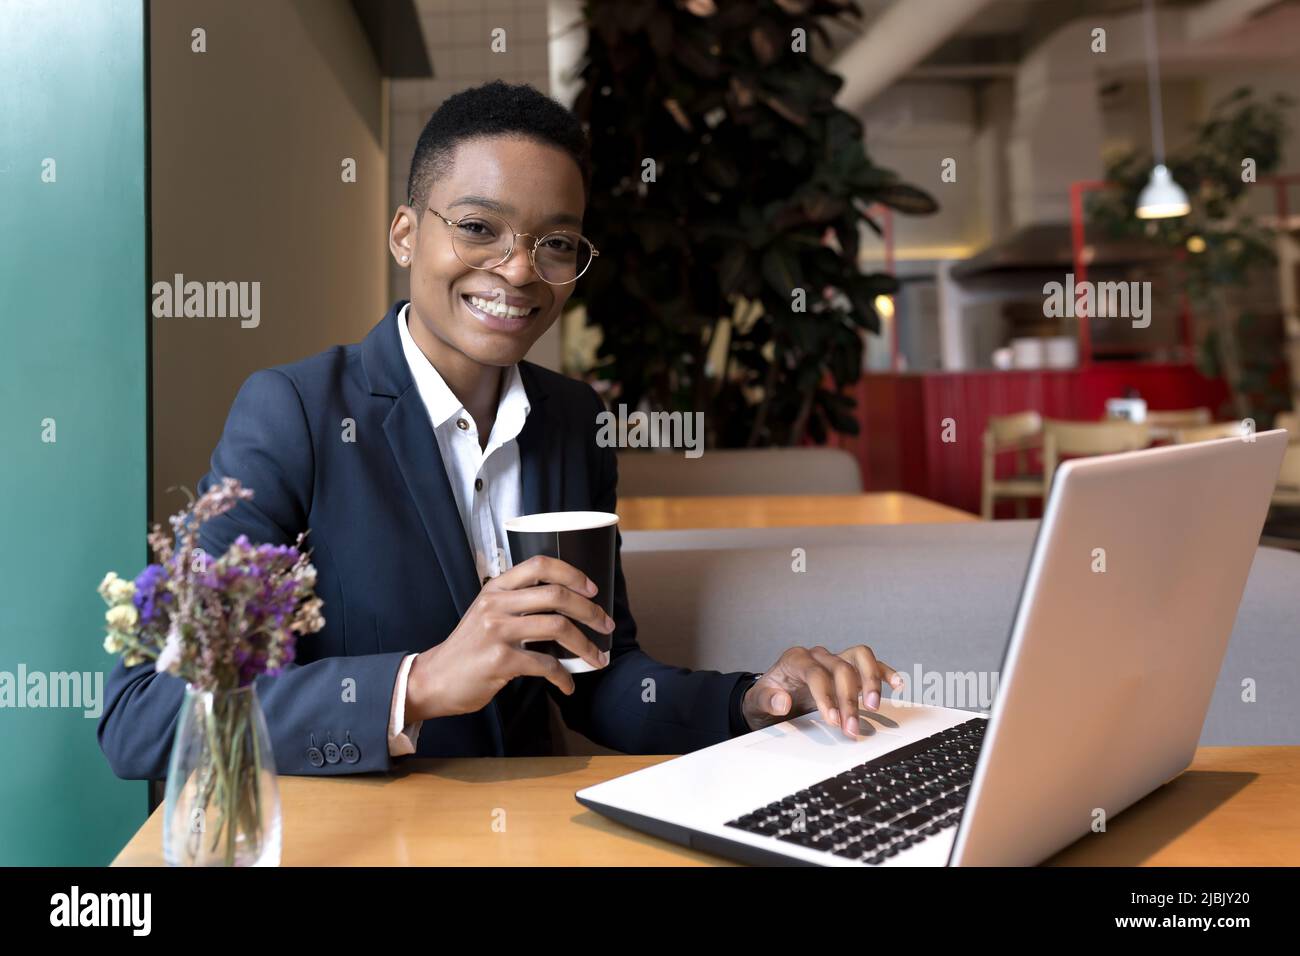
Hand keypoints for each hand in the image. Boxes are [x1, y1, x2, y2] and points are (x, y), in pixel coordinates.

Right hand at [405, 555, 614, 720]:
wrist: (433, 679)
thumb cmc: (467, 649)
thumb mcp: (486, 613)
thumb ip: (516, 603)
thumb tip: (562, 604)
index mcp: (496, 588)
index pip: (540, 564)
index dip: (572, 573)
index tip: (592, 588)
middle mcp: (497, 604)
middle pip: (557, 596)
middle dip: (590, 611)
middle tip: (606, 625)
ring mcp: (498, 631)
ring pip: (558, 628)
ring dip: (586, 645)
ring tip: (598, 658)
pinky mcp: (501, 661)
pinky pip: (546, 665)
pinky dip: (563, 677)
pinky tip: (568, 685)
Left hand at [741, 645, 901, 737]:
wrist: (772, 695)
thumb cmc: (768, 696)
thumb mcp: (756, 702)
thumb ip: (767, 700)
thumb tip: (782, 701)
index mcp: (795, 660)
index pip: (816, 673)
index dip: (826, 696)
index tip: (832, 719)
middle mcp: (818, 656)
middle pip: (841, 668)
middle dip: (848, 700)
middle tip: (851, 728)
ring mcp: (835, 661)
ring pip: (859, 657)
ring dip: (871, 681)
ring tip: (874, 706)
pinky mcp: (849, 670)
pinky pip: (870, 664)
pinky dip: (884, 672)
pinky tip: (896, 684)